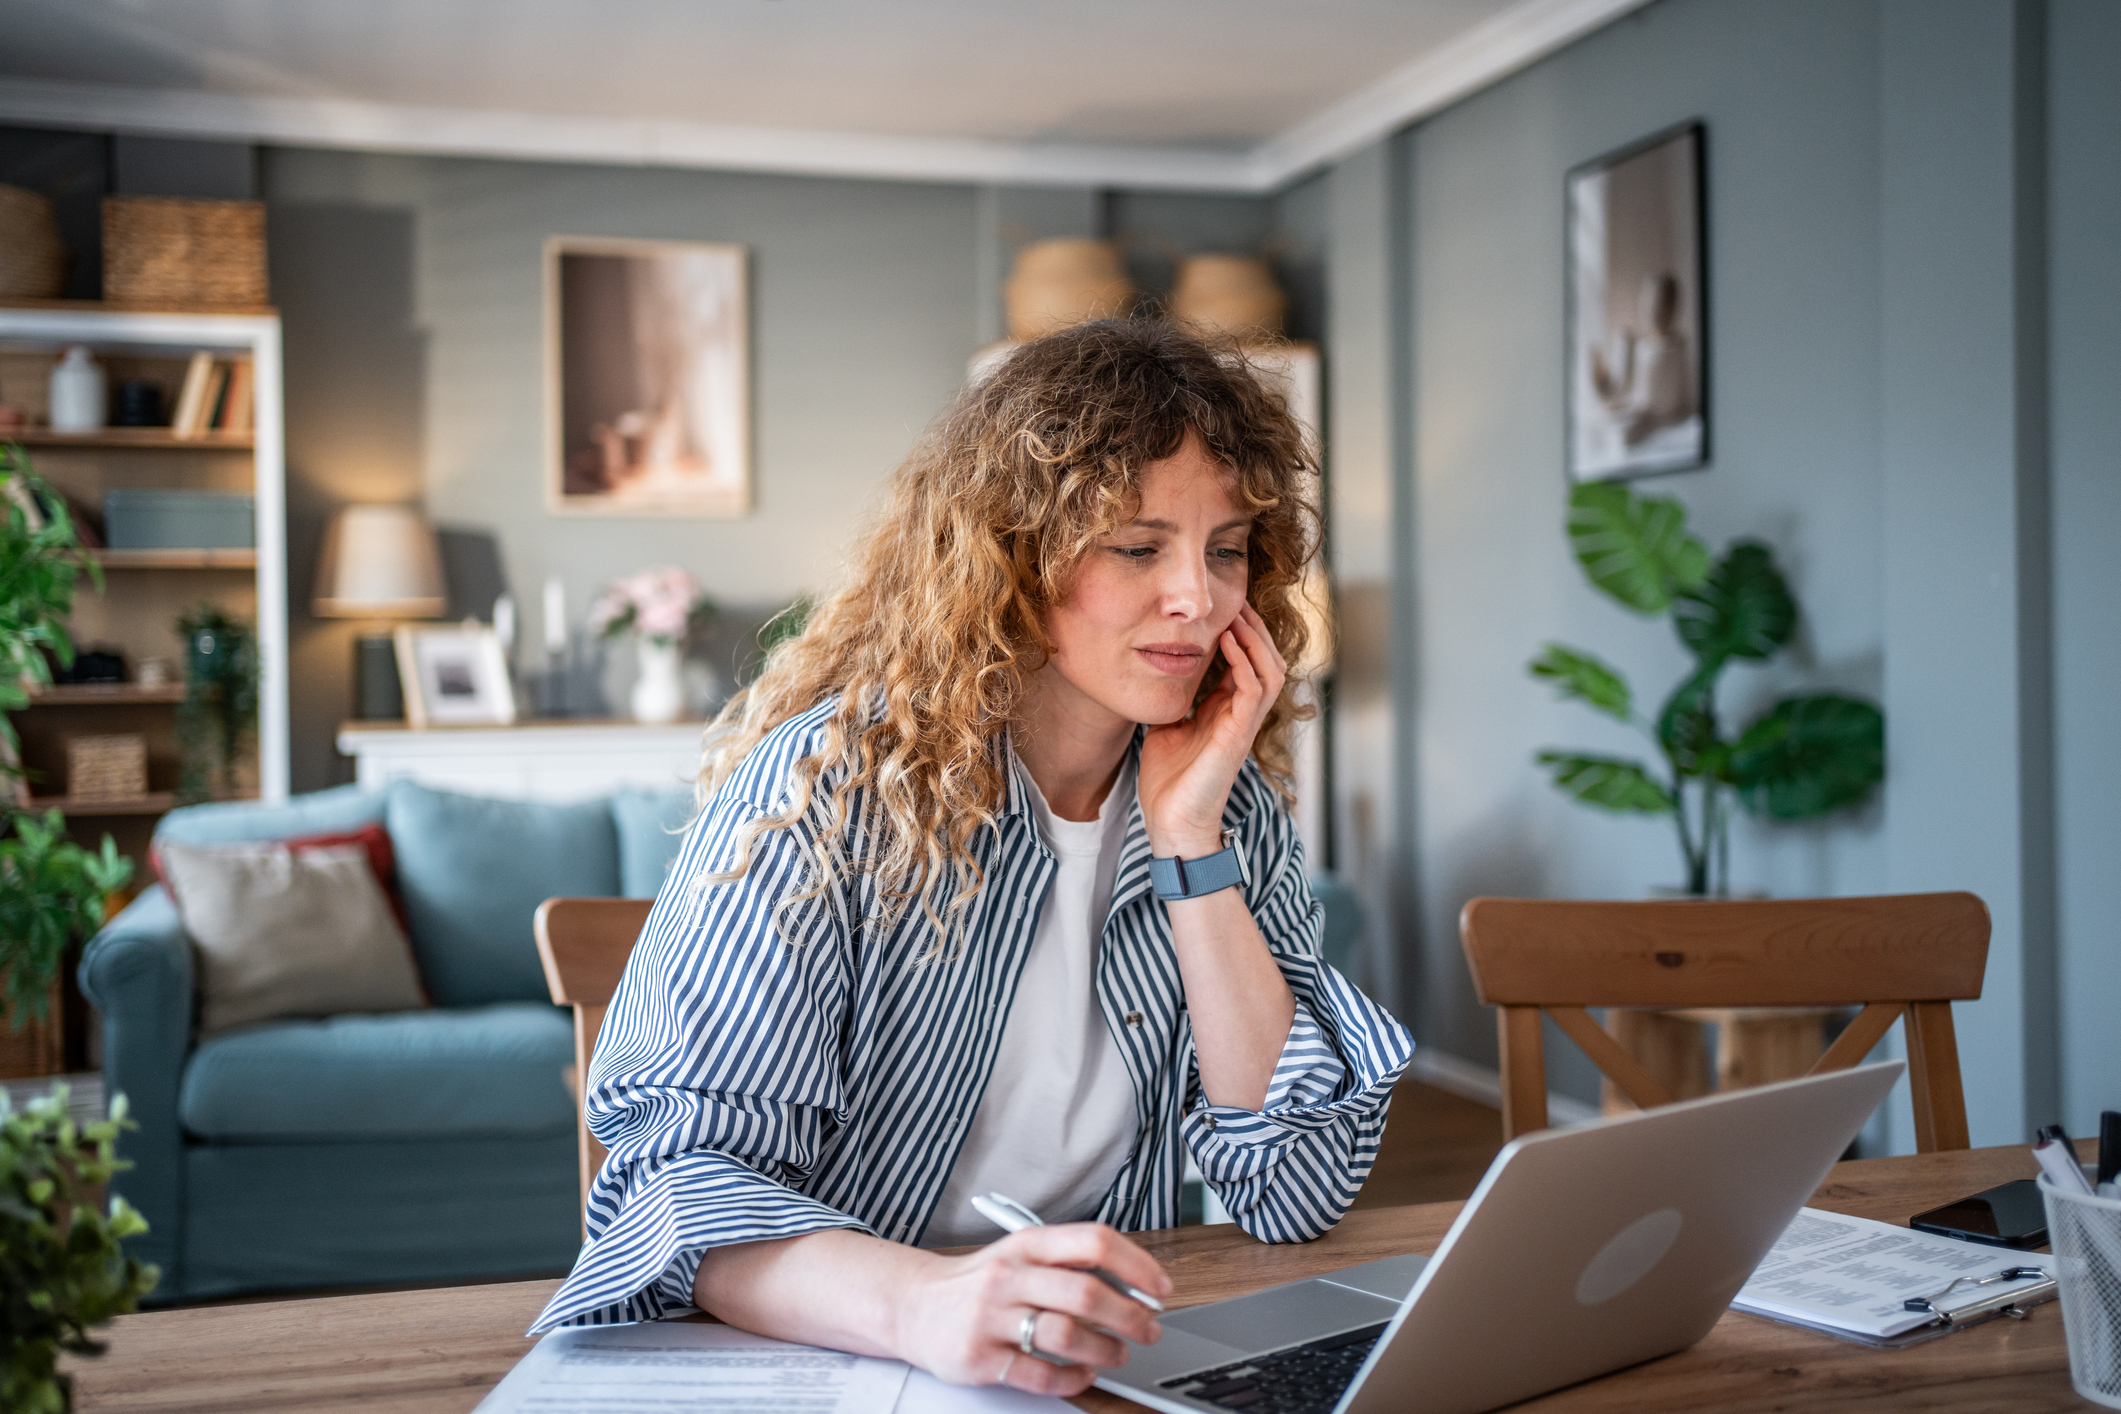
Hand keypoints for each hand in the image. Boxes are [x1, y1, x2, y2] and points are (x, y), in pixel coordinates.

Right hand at [894, 1224, 1169, 1396]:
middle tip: (1148, 1330)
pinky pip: (1038, 1374)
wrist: (913, 1304)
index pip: (1093, 1242)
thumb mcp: (1021, 1255)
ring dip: (1105, 1348)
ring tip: (1116, 1353)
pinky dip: (1071, 1378)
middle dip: (1130, 1316)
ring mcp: (991, 1317)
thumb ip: (1070, 1264)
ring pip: (1065, 1334)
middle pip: (1086, 1292)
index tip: (1159, 1288)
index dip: (1136, 1265)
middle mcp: (1009, 1276)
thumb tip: (1135, 1284)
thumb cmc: (981, 1282)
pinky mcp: (979, 1357)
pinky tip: (1081, 1374)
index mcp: (1027, 1244)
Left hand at [1139, 602, 1287, 857]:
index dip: (1239, 634)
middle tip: (1236, 600)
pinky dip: (1244, 662)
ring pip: (1271, 671)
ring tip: (1236, 614)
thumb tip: (1156, 672)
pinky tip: (1228, 641)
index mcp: (1227, 712)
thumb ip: (1172, 701)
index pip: (1246, 664)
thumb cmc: (1168, 783)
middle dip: (1254, 628)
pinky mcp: (1239, 736)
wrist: (1171, 824)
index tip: (1221, 608)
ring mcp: (1244, 726)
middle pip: (1267, 661)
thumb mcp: (1166, 728)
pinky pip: (1254, 690)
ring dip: (1256, 640)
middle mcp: (1242, 716)